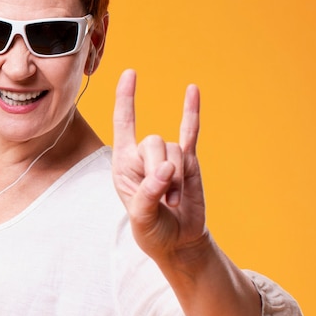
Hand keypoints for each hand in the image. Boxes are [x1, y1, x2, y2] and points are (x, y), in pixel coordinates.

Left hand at [112, 69, 206, 262]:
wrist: (178, 242)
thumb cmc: (153, 231)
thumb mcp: (143, 218)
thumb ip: (149, 194)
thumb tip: (166, 169)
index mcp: (123, 165)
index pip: (123, 125)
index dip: (125, 99)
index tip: (129, 73)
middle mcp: (143, 157)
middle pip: (153, 141)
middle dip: (161, 171)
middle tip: (164, 199)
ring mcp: (167, 157)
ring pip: (175, 149)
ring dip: (177, 178)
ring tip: (174, 200)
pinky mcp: (189, 162)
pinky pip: (190, 133)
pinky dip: (192, 113)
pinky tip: (192, 90)